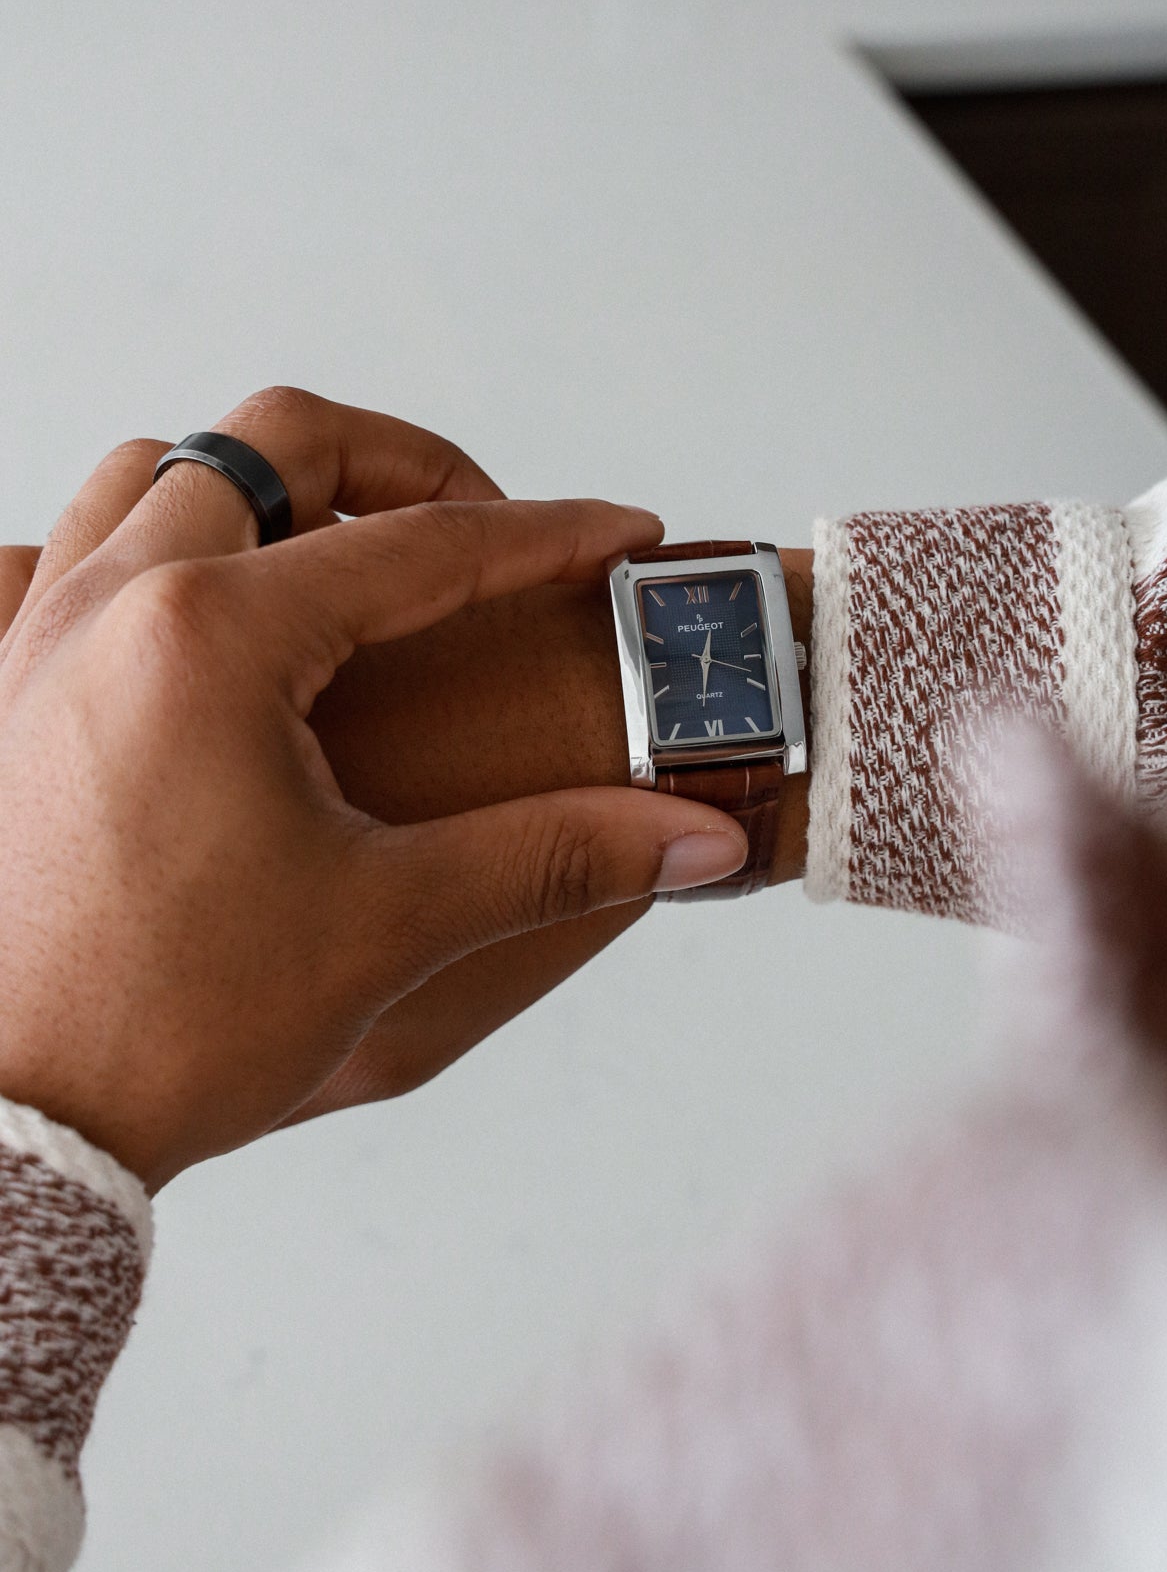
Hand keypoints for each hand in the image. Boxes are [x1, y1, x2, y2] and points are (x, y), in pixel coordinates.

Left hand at [0, 390, 747, 1188]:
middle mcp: (110, 604)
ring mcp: (36, 638)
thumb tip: (693, 835)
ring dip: (266, 486)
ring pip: (155, 473)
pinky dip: (141, 545)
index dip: (547, 536)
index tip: (622, 538)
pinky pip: (59, 551)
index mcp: (211, 637)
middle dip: (406, 464)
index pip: (422, 545)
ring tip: (347, 554)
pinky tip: (191, 613)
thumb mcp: (389, 926)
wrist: (6, 1128)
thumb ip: (555, 855)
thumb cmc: (164, 1028)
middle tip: (484, 535)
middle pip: (277, 442)